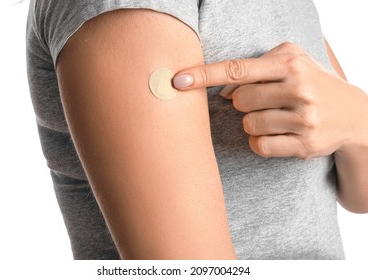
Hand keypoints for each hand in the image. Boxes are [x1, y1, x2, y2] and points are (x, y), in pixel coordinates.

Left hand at [173, 42, 366, 158]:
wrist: (355, 115)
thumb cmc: (312, 83)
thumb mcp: (290, 61)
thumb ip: (255, 66)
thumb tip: (222, 88)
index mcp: (290, 63)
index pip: (237, 68)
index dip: (204, 75)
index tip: (177, 81)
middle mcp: (298, 89)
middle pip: (239, 100)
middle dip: (243, 102)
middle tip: (265, 100)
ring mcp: (303, 119)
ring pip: (248, 125)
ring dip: (253, 122)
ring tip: (277, 116)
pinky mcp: (304, 145)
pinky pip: (260, 145)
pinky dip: (261, 141)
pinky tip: (279, 133)